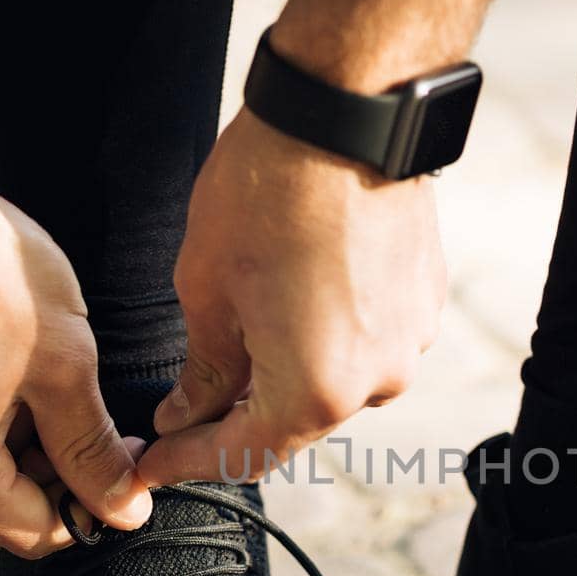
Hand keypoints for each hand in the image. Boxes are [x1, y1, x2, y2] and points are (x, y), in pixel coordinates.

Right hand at [0, 172, 151, 556]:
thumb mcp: (64, 367)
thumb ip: (94, 448)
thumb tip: (125, 512)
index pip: (35, 532)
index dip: (94, 507)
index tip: (133, 462)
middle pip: (9, 498)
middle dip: (67, 468)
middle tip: (114, 418)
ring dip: (39, 431)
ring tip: (70, 372)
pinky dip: (4, 402)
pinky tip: (29, 350)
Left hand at [138, 109, 446, 483]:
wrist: (347, 112)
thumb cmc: (266, 190)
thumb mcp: (206, 287)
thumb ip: (204, 369)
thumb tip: (188, 414)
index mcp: (315, 392)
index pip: (242, 455)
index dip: (188, 463)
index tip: (151, 463)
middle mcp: (376, 382)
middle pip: (292, 423)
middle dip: (236, 417)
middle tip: (181, 407)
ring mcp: (410, 343)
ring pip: (333, 382)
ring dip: (285, 373)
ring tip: (241, 335)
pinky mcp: (425, 302)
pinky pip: (367, 342)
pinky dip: (325, 336)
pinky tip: (293, 297)